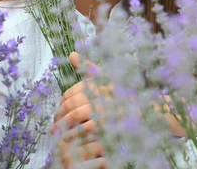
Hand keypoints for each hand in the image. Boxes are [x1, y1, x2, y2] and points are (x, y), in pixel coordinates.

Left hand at [51, 52, 110, 167]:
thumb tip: (71, 54)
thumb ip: (86, 67)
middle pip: (72, 103)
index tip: (57, 114)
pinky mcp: (108, 121)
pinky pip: (86, 128)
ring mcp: (105, 106)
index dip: (61, 105)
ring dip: (65, 127)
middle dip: (60, 117)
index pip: (71, 93)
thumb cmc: (120, 94)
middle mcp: (100, 91)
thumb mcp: (104, 78)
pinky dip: (76, 135)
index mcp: (97, 81)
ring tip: (59, 137)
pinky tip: (71, 142)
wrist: (143, 112)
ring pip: (76, 115)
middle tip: (53, 128)